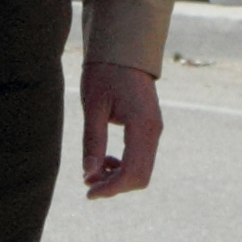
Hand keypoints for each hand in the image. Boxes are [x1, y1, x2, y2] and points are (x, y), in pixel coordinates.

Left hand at [81, 60, 164, 198]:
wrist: (124, 49)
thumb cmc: (105, 73)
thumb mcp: (93, 107)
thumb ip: (93, 142)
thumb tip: (89, 174)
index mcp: (142, 126)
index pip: (132, 172)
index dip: (111, 188)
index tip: (88, 192)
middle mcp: (153, 131)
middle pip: (140, 177)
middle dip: (114, 186)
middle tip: (87, 182)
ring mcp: (154, 130)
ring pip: (142, 170)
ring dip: (118, 178)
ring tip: (93, 172)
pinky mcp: (150, 128)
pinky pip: (142, 158)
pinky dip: (124, 167)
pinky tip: (106, 160)